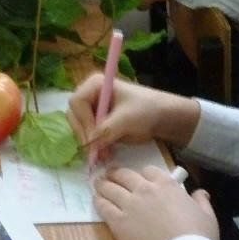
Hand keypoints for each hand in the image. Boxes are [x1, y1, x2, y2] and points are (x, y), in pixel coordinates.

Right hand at [67, 73, 199, 151]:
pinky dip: (94, 145)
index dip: (83, 121)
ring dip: (89, 142)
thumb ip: (106, 130)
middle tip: (96, 151)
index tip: (94, 138)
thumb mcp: (126, 119)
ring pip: (79, 127)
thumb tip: (89, 144)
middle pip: (75, 115)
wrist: (163, 118)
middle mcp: (91, 94)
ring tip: (103, 155)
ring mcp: (93, 109)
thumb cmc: (146, 110)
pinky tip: (104, 154)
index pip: (77, 102)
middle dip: (84, 134)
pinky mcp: (97, 122)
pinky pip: (88, 134)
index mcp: (95, 84)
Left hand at [94, 165, 217, 239]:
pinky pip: (103, 206)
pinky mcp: (117, 221)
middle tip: (111, 175)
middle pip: (124, 175)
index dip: (143, 174)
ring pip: (110, 187)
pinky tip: (96, 199)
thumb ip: (201, 201)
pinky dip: (98, 200)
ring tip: (98, 183)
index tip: (140, 179)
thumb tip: (200, 192)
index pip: (148, 170)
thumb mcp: (207, 216)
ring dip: (103, 183)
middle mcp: (144, 189)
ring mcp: (128, 204)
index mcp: (166, 184)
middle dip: (116, 173)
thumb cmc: (198, 236)